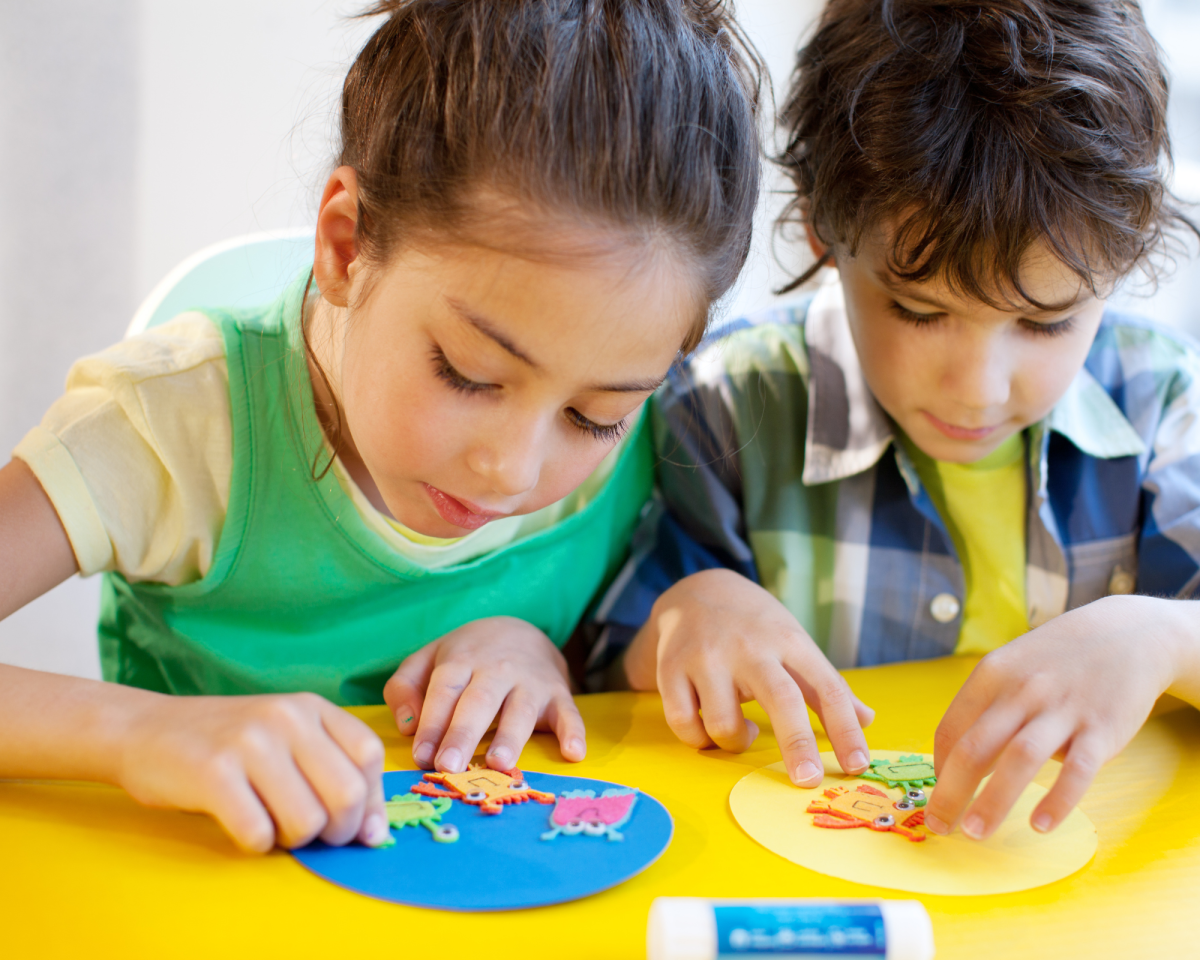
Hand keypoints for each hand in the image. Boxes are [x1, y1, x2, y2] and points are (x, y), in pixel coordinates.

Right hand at [118, 692, 387, 852]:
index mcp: (310, 707)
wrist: (144, 728)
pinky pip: (259, 833)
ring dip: (295, 840)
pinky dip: (256, 844)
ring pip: (307, 820)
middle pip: (348, 794)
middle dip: (339, 831)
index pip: (369, 756)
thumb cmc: (226, 743)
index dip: (372, 801)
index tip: (360, 827)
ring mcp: (250, 743)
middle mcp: (286, 718)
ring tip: (273, 825)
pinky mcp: (213, 774)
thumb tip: (375, 833)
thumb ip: (331, 771)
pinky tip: (242, 824)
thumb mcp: (286, 737)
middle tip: (315, 836)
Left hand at [383, 617, 585, 772]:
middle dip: (464, 733)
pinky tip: (573, 752)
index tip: (422, 756)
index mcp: (460, 660)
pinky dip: (573, 732)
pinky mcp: (558, 694)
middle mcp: (496, 670)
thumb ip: (404, 687)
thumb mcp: (428, 660)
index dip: (432, 723)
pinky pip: (568, 712)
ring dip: (511, 736)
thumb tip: (406, 725)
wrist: (521, 631)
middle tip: (450, 765)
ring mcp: (530, 682)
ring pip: (520, 709)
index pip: (444, 691)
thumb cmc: (466, 657)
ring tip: (499, 763)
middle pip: (478, 702)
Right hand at [624, 568, 873, 785]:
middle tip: (807, 779)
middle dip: (797, 744)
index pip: (827, 687)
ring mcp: (707, 657)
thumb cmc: (756, 627)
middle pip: (780, 699)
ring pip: (724, 722)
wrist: (697, 591)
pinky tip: (707, 731)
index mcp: (789, 641)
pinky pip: (683, 722)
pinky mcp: (671, 668)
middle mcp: (750, 647)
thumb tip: (868, 720)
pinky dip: (698, 739)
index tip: (858, 765)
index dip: (845, 729)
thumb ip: (827, 685)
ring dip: (736, 742)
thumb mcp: (795, 643)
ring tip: (741, 732)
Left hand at [926, 595, 1192, 838]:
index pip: (951, 729)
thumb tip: (957, 761)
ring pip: (1019, 760)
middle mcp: (1021, 691)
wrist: (1127, 635)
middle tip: (939, 826)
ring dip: (993, 801)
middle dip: (950, 792)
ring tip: (976, 834)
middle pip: (974, 748)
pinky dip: (1057, 800)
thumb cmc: (1055, 660)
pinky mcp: (1101, 729)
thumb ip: (986, 709)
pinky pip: (1076, 771)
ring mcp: (1062, 710)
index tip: (936, 794)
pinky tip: (1040, 825)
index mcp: (991, 676)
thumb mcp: (1012, 668)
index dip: (938, 768)